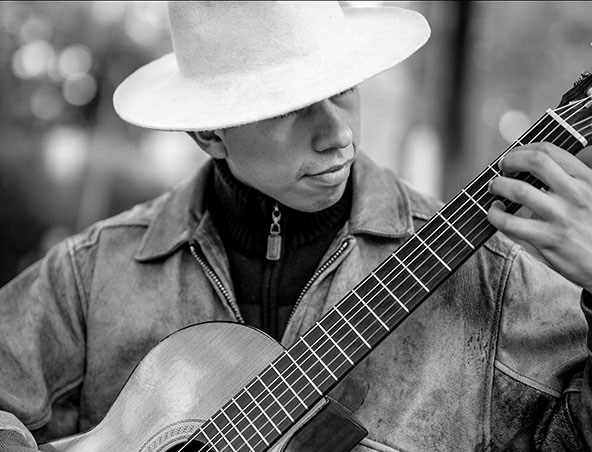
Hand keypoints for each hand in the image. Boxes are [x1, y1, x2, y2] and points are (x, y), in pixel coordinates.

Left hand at [487, 142, 591, 292]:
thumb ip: (573, 180)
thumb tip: (537, 168)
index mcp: (587, 179)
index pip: (550, 151)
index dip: (525, 149)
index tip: (515, 155)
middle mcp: (576, 194)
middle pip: (535, 162)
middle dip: (511, 160)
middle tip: (502, 168)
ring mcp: (562, 216)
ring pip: (519, 190)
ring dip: (498, 185)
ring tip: (495, 188)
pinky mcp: (549, 239)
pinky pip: (511, 223)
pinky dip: (495, 215)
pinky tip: (496, 212)